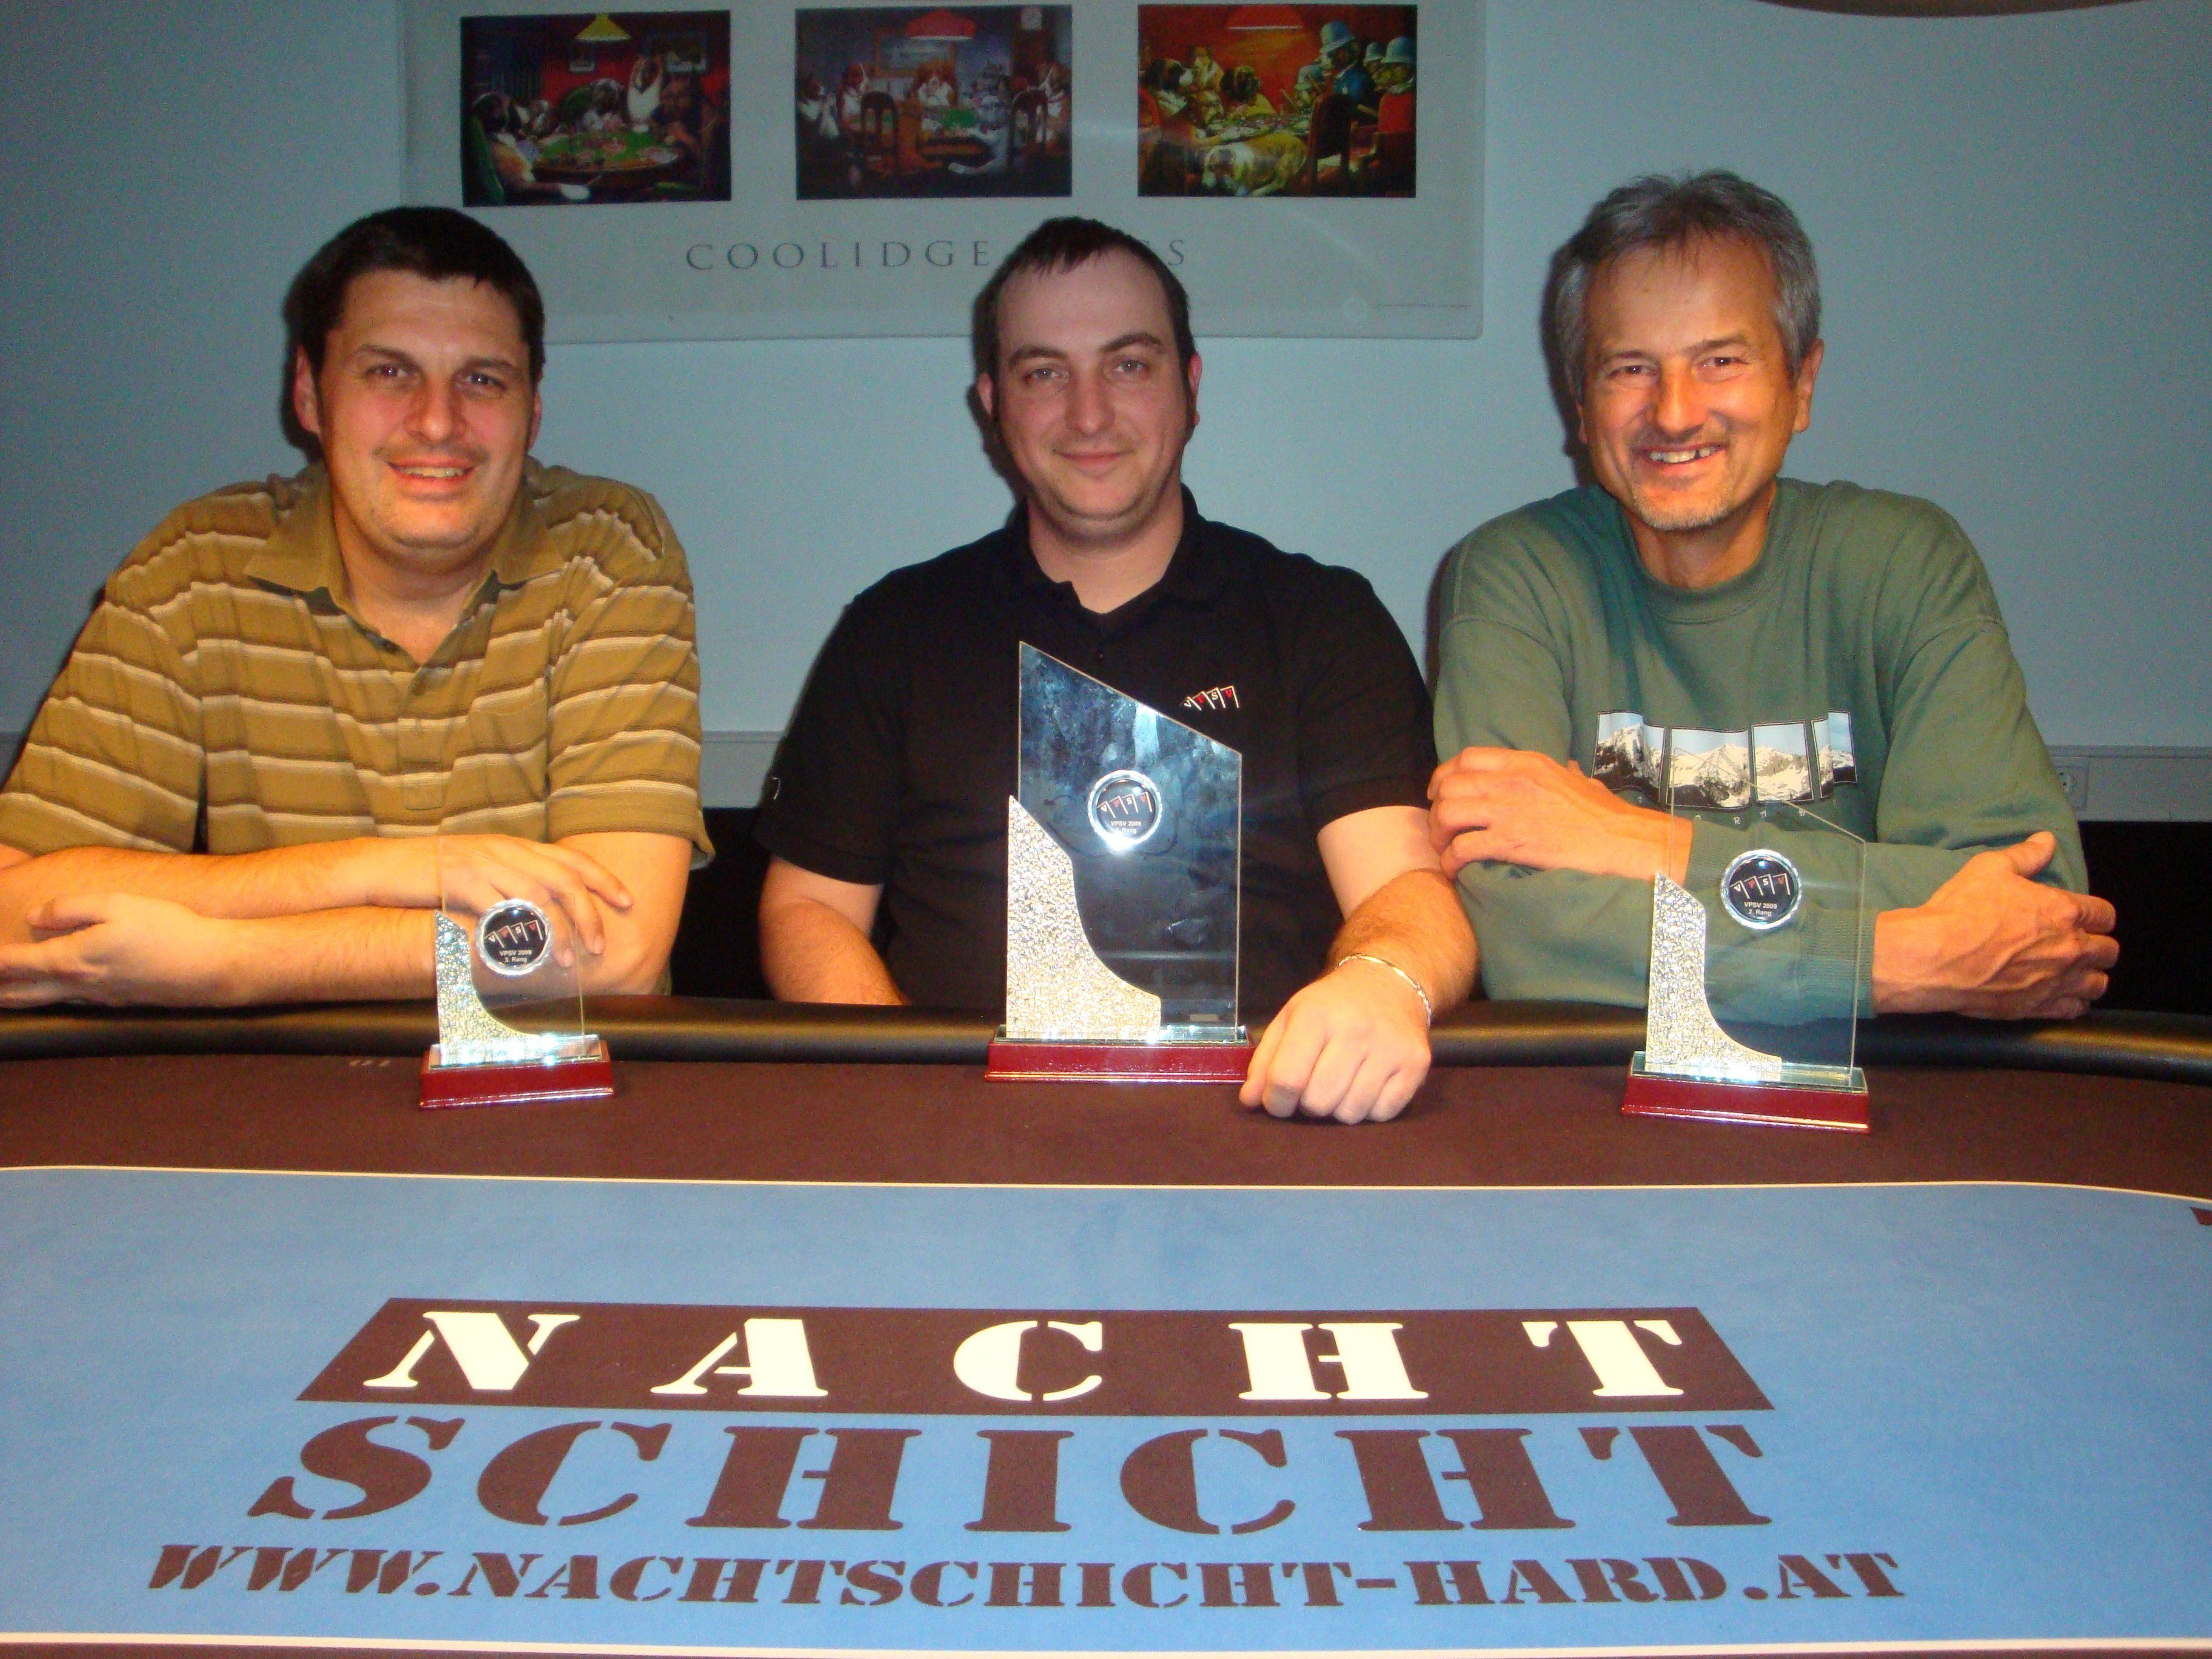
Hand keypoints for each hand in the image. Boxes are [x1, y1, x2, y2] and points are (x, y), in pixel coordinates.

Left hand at [0, 892, 248, 1007]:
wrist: (210, 966)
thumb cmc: (166, 930)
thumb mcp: (117, 904)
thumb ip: (70, 909)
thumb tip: (35, 916)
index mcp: (71, 960)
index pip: (13, 964)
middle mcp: (78, 986)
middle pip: (18, 995)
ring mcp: (97, 998)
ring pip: (41, 1002)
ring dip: (14, 998)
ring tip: (1, 992)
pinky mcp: (116, 1002)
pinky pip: (67, 1002)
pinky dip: (45, 998)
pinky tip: (49, 991)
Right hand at [357, 835, 632, 964]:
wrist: (385, 866)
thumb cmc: (435, 872)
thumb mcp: (483, 866)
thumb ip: (514, 879)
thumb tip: (546, 907)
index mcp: (515, 845)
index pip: (571, 859)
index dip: (603, 880)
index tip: (627, 902)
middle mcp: (505, 850)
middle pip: (563, 879)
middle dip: (588, 915)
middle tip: (600, 946)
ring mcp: (484, 864)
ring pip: (538, 896)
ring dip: (558, 931)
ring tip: (568, 960)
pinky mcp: (461, 882)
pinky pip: (500, 909)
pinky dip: (519, 932)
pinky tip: (529, 953)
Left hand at [1239, 957, 1431, 1123]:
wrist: (1390, 982)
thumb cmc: (1333, 1005)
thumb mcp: (1291, 1018)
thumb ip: (1265, 1060)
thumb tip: (1249, 1101)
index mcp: (1316, 1016)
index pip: (1286, 1079)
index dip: (1275, 1102)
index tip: (1278, 1100)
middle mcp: (1355, 1030)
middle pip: (1318, 1102)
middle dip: (1307, 1105)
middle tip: (1312, 1088)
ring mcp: (1389, 1049)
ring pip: (1350, 1114)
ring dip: (1338, 1109)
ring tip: (1340, 1084)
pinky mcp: (1415, 1065)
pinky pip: (1381, 1114)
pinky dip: (1368, 1109)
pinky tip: (1366, 1084)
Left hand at [1428, 748, 1683, 882]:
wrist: (1622, 840)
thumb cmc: (1606, 815)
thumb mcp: (1580, 780)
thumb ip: (1565, 773)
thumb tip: (1569, 769)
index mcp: (1526, 763)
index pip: (1467, 758)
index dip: (1445, 775)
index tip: (1440, 792)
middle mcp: (1512, 781)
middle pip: (1450, 786)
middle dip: (1437, 809)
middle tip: (1442, 828)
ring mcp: (1509, 811)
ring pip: (1448, 814)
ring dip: (1439, 834)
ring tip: (1445, 849)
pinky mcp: (1510, 842)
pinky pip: (1462, 848)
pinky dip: (1450, 861)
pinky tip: (1454, 870)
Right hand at [1873, 832, 2118, 1018]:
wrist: (1936, 956)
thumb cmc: (1962, 909)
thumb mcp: (1990, 868)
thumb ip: (2025, 855)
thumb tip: (2047, 840)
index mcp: (2064, 912)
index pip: (2105, 915)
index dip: (2098, 915)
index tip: (2087, 917)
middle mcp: (2070, 948)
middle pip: (2108, 951)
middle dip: (2100, 946)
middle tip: (2083, 944)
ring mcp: (2056, 981)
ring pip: (2098, 984)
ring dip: (2092, 976)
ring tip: (2078, 973)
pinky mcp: (2038, 1006)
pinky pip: (2075, 1009)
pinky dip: (2075, 1003)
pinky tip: (2065, 997)